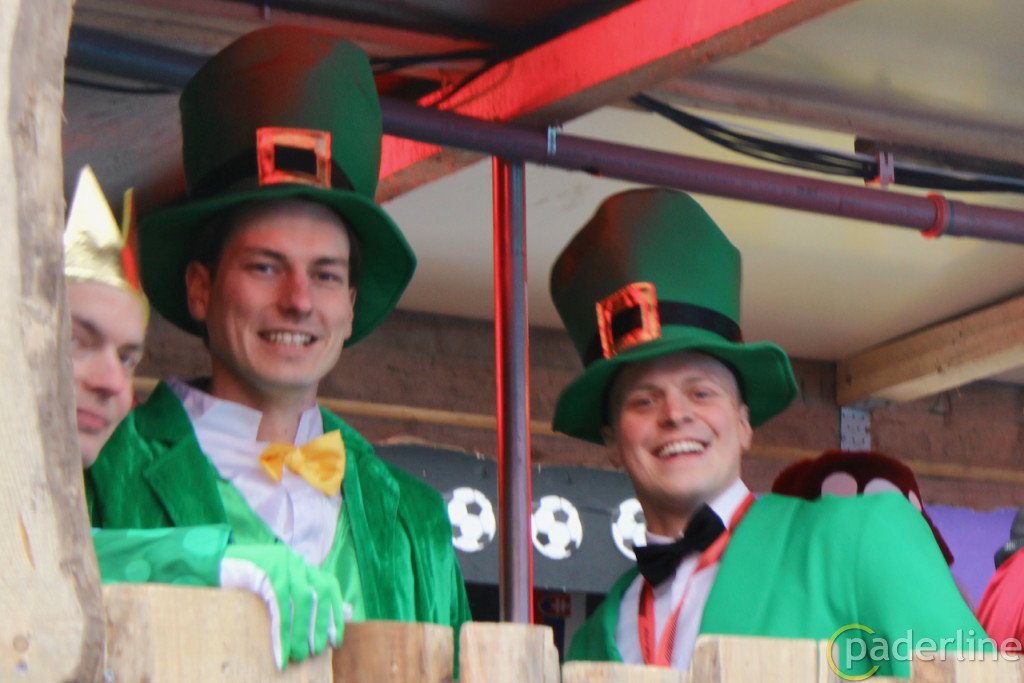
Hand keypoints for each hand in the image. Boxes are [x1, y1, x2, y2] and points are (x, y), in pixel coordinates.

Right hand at [220, 544, 345, 668]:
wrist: (213, 568)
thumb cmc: (247, 584)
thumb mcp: (280, 592)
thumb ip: (310, 599)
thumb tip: (349, 613)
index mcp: (302, 565)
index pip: (328, 587)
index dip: (335, 613)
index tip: (336, 640)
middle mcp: (296, 561)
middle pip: (319, 593)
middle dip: (321, 624)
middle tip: (317, 651)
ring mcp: (283, 562)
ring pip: (301, 601)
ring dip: (301, 632)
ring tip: (298, 655)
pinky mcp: (268, 570)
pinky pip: (280, 606)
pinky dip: (282, 632)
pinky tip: (281, 652)